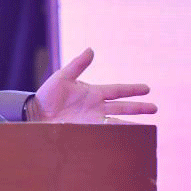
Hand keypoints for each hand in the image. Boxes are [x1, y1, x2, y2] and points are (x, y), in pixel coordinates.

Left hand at [26, 48, 156, 123]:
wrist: (35, 114)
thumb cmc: (47, 94)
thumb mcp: (62, 77)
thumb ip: (78, 65)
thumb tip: (91, 49)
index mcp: (93, 92)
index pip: (118, 90)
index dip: (132, 90)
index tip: (147, 89)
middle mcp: (97, 107)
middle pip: (123, 107)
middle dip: (139, 108)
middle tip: (155, 109)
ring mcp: (93, 121)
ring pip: (118, 122)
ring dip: (132, 124)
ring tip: (147, 128)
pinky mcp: (87, 132)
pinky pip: (105, 134)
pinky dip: (117, 135)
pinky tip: (128, 140)